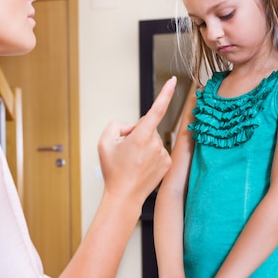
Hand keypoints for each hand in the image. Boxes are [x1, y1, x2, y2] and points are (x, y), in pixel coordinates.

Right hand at [98, 77, 175, 204]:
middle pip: (148, 127)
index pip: (156, 109)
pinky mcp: (168, 163)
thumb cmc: (113, 171)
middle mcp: (155, 143)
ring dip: (144, 146)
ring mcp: (163, 154)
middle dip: (138, 133)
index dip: (165, 93)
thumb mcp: (104, 143)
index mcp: (141, 136)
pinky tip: (142, 167)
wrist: (124, 197)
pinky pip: (159, 151)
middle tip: (126, 152)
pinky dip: (151, 156)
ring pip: (153, 140)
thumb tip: (130, 127)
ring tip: (133, 162)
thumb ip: (115, 125)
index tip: (172, 80)